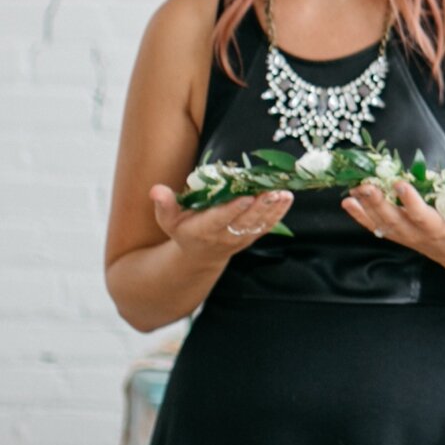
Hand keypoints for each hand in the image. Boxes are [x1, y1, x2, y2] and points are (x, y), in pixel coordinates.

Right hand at [147, 182, 290, 264]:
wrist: (200, 255)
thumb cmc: (183, 230)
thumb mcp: (168, 220)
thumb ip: (165, 204)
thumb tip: (156, 189)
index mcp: (202, 229)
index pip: (219, 219)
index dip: (233, 209)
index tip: (245, 197)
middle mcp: (223, 235)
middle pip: (244, 221)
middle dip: (259, 207)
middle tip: (272, 191)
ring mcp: (240, 238)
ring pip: (259, 224)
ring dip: (273, 209)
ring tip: (285, 193)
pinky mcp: (251, 237)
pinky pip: (267, 226)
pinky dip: (279, 213)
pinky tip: (288, 199)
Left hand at [341, 175, 444, 278]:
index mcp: (438, 230)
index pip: (422, 216)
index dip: (410, 201)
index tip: (400, 183)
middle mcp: (417, 236)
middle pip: (395, 220)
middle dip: (379, 203)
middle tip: (366, 184)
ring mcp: (405, 237)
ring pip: (382, 223)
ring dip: (366, 207)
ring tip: (352, 190)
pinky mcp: (397, 236)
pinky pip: (375, 227)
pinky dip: (360, 216)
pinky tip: (347, 202)